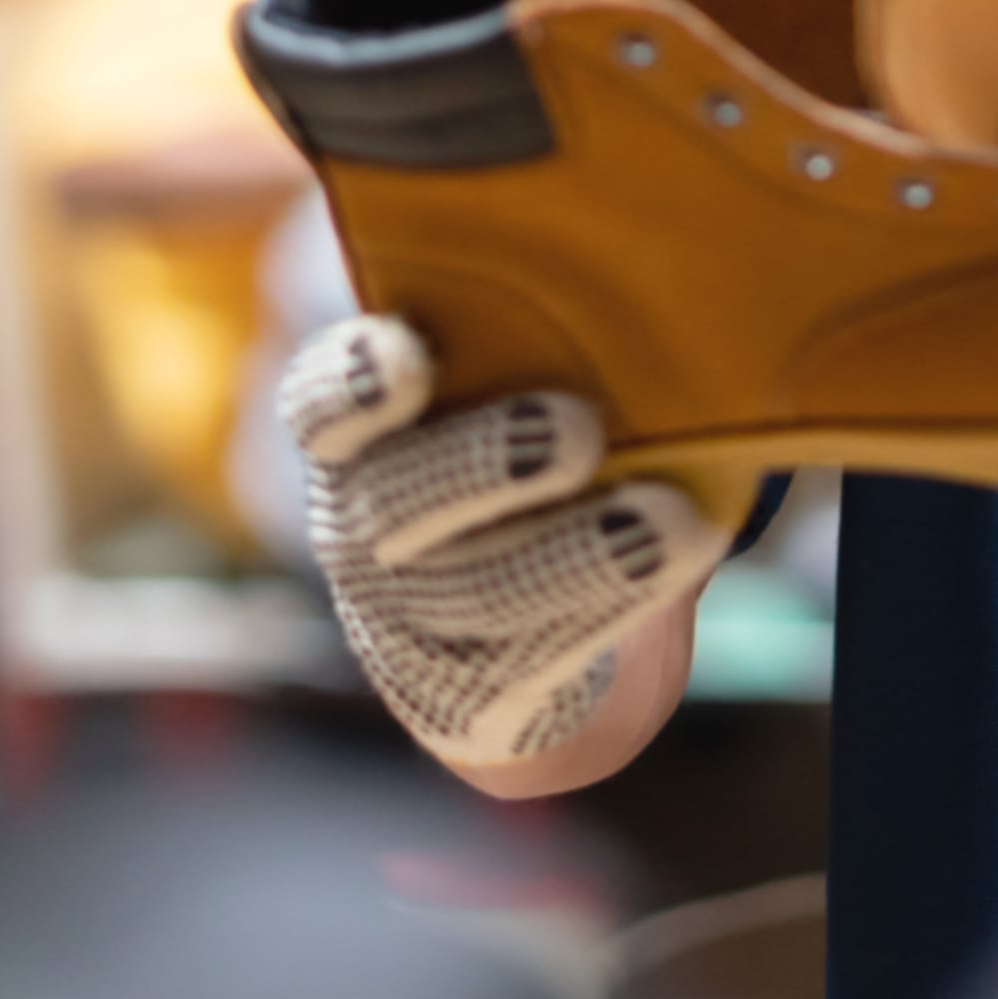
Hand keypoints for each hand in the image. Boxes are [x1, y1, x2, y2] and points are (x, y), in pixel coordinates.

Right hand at [276, 322, 726, 768]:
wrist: (542, 617)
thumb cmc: (538, 455)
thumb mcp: (520, 396)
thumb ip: (545, 353)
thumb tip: (665, 295)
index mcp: (356, 436)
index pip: (322, 403)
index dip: (353, 384)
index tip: (408, 360)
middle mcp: (360, 528)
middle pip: (398, 498)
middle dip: (485, 464)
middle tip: (577, 430)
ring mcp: (402, 624)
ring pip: (483, 592)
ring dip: (582, 556)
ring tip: (673, 521)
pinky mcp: (463, 703)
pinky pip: (533, 664)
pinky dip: (613, 608)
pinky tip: (674, 562)